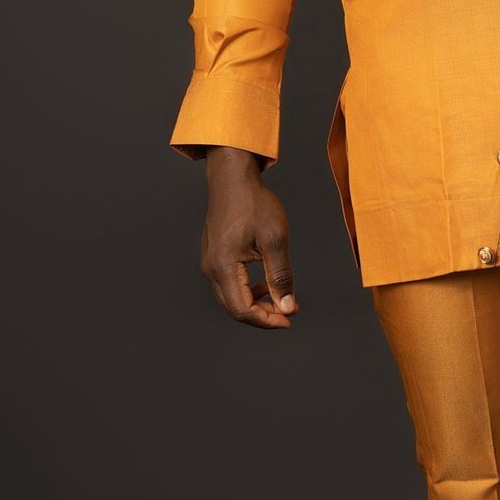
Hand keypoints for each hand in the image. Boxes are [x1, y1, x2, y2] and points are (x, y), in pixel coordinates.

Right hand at [200, 146, 298, 327]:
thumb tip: (287, 306)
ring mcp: (209, 263)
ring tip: (282, 298)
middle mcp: (211, 269)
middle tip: (290, 311)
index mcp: (223, 266)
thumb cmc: (253, 203)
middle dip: (263, 315)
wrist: (232, 179)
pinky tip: (266, 284)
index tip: (290, 319)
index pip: (242, 309)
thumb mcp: (275, 239)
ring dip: (256, 304)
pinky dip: (248, 291)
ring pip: (231, 299)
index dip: (267, 320)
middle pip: (235, 309)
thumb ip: (281, 276)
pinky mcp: (213, 257)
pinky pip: (229, 285)